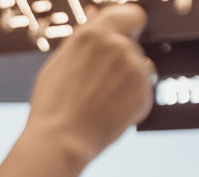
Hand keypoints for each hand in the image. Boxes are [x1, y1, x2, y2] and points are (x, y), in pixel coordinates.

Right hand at [25, 4, 154, 163]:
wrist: (61, 141)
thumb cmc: (53, 104)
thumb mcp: (59, 61)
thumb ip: (84, 35)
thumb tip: (96, 13)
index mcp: (94, 34)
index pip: (132, 14)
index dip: (127, 26)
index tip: (120, 38)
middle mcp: (119, 47)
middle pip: (131, 45)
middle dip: (118, 60)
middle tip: (94, 83)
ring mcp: (135, 71)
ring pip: (139, 68)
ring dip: (126, 79)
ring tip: (100, 99)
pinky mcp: (145, 93)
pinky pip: (142, 91)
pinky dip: (130, 100)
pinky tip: (109, 111)